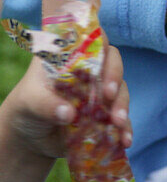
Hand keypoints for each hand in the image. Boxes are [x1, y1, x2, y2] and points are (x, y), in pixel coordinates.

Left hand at [3, 44, 130, 160]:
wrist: (30, 138)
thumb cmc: (27, 107)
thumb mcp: (29, 101)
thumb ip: (45, 104)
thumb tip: (69, 114)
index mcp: (71, 57)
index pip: (92, 41)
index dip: (101, 47)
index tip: (100, 65)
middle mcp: (91, 70)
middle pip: (112, 63)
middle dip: (115, 78)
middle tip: (109, 95)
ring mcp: (100, 91)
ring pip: (120, 90)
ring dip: (122, 105)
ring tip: (118, 123)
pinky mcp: (105, 113)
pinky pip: (120, 118)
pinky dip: (125, 128)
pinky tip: (125, 140)